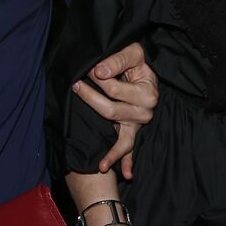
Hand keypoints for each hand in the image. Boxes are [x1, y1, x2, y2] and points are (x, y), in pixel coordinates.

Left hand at [71, 41, 158, 179]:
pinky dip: (127, 162)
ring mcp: (139, 124)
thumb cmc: (137, 60)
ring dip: (111, 151)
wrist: (145, 68)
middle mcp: (146, 112)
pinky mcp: (132, 131)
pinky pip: (130, 149)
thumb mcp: (132, 51)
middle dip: (92, 99)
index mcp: (148, 93)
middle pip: (112, 112)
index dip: (99, 80)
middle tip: (77, 85)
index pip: (116, 91)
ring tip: (97, 163)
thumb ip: (117, 60)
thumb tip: (99, 72)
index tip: (90, 70)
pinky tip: (125, 174)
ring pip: (121, 139)